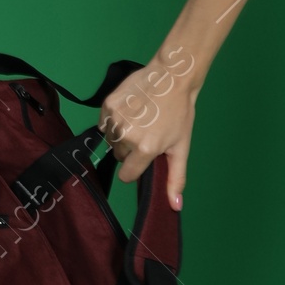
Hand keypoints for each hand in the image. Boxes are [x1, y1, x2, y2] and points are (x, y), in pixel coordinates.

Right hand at [99, 44, 199, 206]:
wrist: (172, 78)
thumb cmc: (180, 113)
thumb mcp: (180, 147)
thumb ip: (175, 178)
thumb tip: (174, 206)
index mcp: (144, 149)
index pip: (127, 175)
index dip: (137, 168)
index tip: (145, 157)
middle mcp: (126, 136)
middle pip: (120, 157)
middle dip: (132, 150)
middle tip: (148, 133)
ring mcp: (114, 119)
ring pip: (111, 141)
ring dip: (122, 136)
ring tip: (140, 120)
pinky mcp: (107, 105)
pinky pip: (104, 124)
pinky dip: (114, 121)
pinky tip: (131, 111)